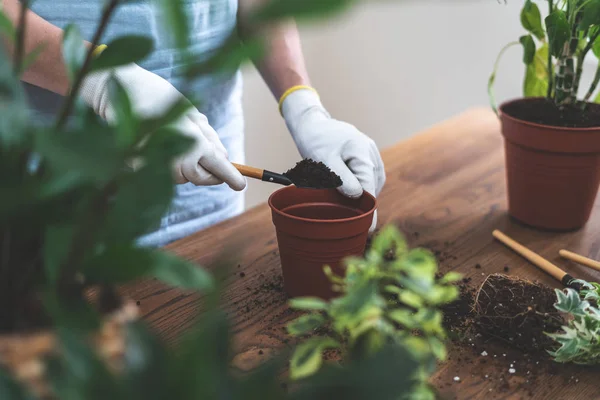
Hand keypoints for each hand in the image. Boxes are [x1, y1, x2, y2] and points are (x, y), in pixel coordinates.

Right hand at [79, 63, 245, 190]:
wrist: (117, 90)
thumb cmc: (157, 96)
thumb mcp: (190, 112)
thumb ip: (208, 136)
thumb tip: (223, 156)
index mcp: (192, 140)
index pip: (217, 165)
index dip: (230, 176)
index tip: (240, 184)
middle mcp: (176, 157)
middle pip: (199, 178)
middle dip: (206, 170)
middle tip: (206, 153)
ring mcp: (157, 165)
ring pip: (179, 177)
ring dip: (183, 164)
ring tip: (173, 137)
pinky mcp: (139, 168)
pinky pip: (160, 172)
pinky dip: (164, 162)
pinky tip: (156, 142)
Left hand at [281, 88, 384, 230]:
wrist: (312, 124)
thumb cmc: (315, 142)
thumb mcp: (324, 161)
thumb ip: (341, 178)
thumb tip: (358, 195)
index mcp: (362, 153)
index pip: (369, 187)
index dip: (369, 209)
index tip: (369, 227)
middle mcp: (371, 152)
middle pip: (373, 185)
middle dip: (365, 202)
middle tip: (357, 222)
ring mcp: (370, 152)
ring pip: (372, 181)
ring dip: (363, 194)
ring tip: (352, 206)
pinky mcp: (366, 155)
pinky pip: (368, 176)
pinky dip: (361, 185)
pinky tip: (352, 193)